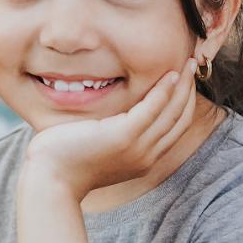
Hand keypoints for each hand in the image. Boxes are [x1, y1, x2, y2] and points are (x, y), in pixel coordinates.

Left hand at [23, 69, 197, 199]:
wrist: (50, 179)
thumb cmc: (66, 161)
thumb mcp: (99, 148)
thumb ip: (114, 134)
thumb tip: (114, 114)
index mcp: (143, 160)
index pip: (175, 129)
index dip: (185, 103)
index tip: (186, 81)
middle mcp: (146, 156)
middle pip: (180, 119)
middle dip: (189, 91)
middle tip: (192, 66)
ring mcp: (137, 148)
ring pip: (172, 113)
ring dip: (183, 85)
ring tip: (187, 63)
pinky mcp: (123, 136)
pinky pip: (152, 109)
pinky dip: (164, 91)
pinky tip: (169, 74)